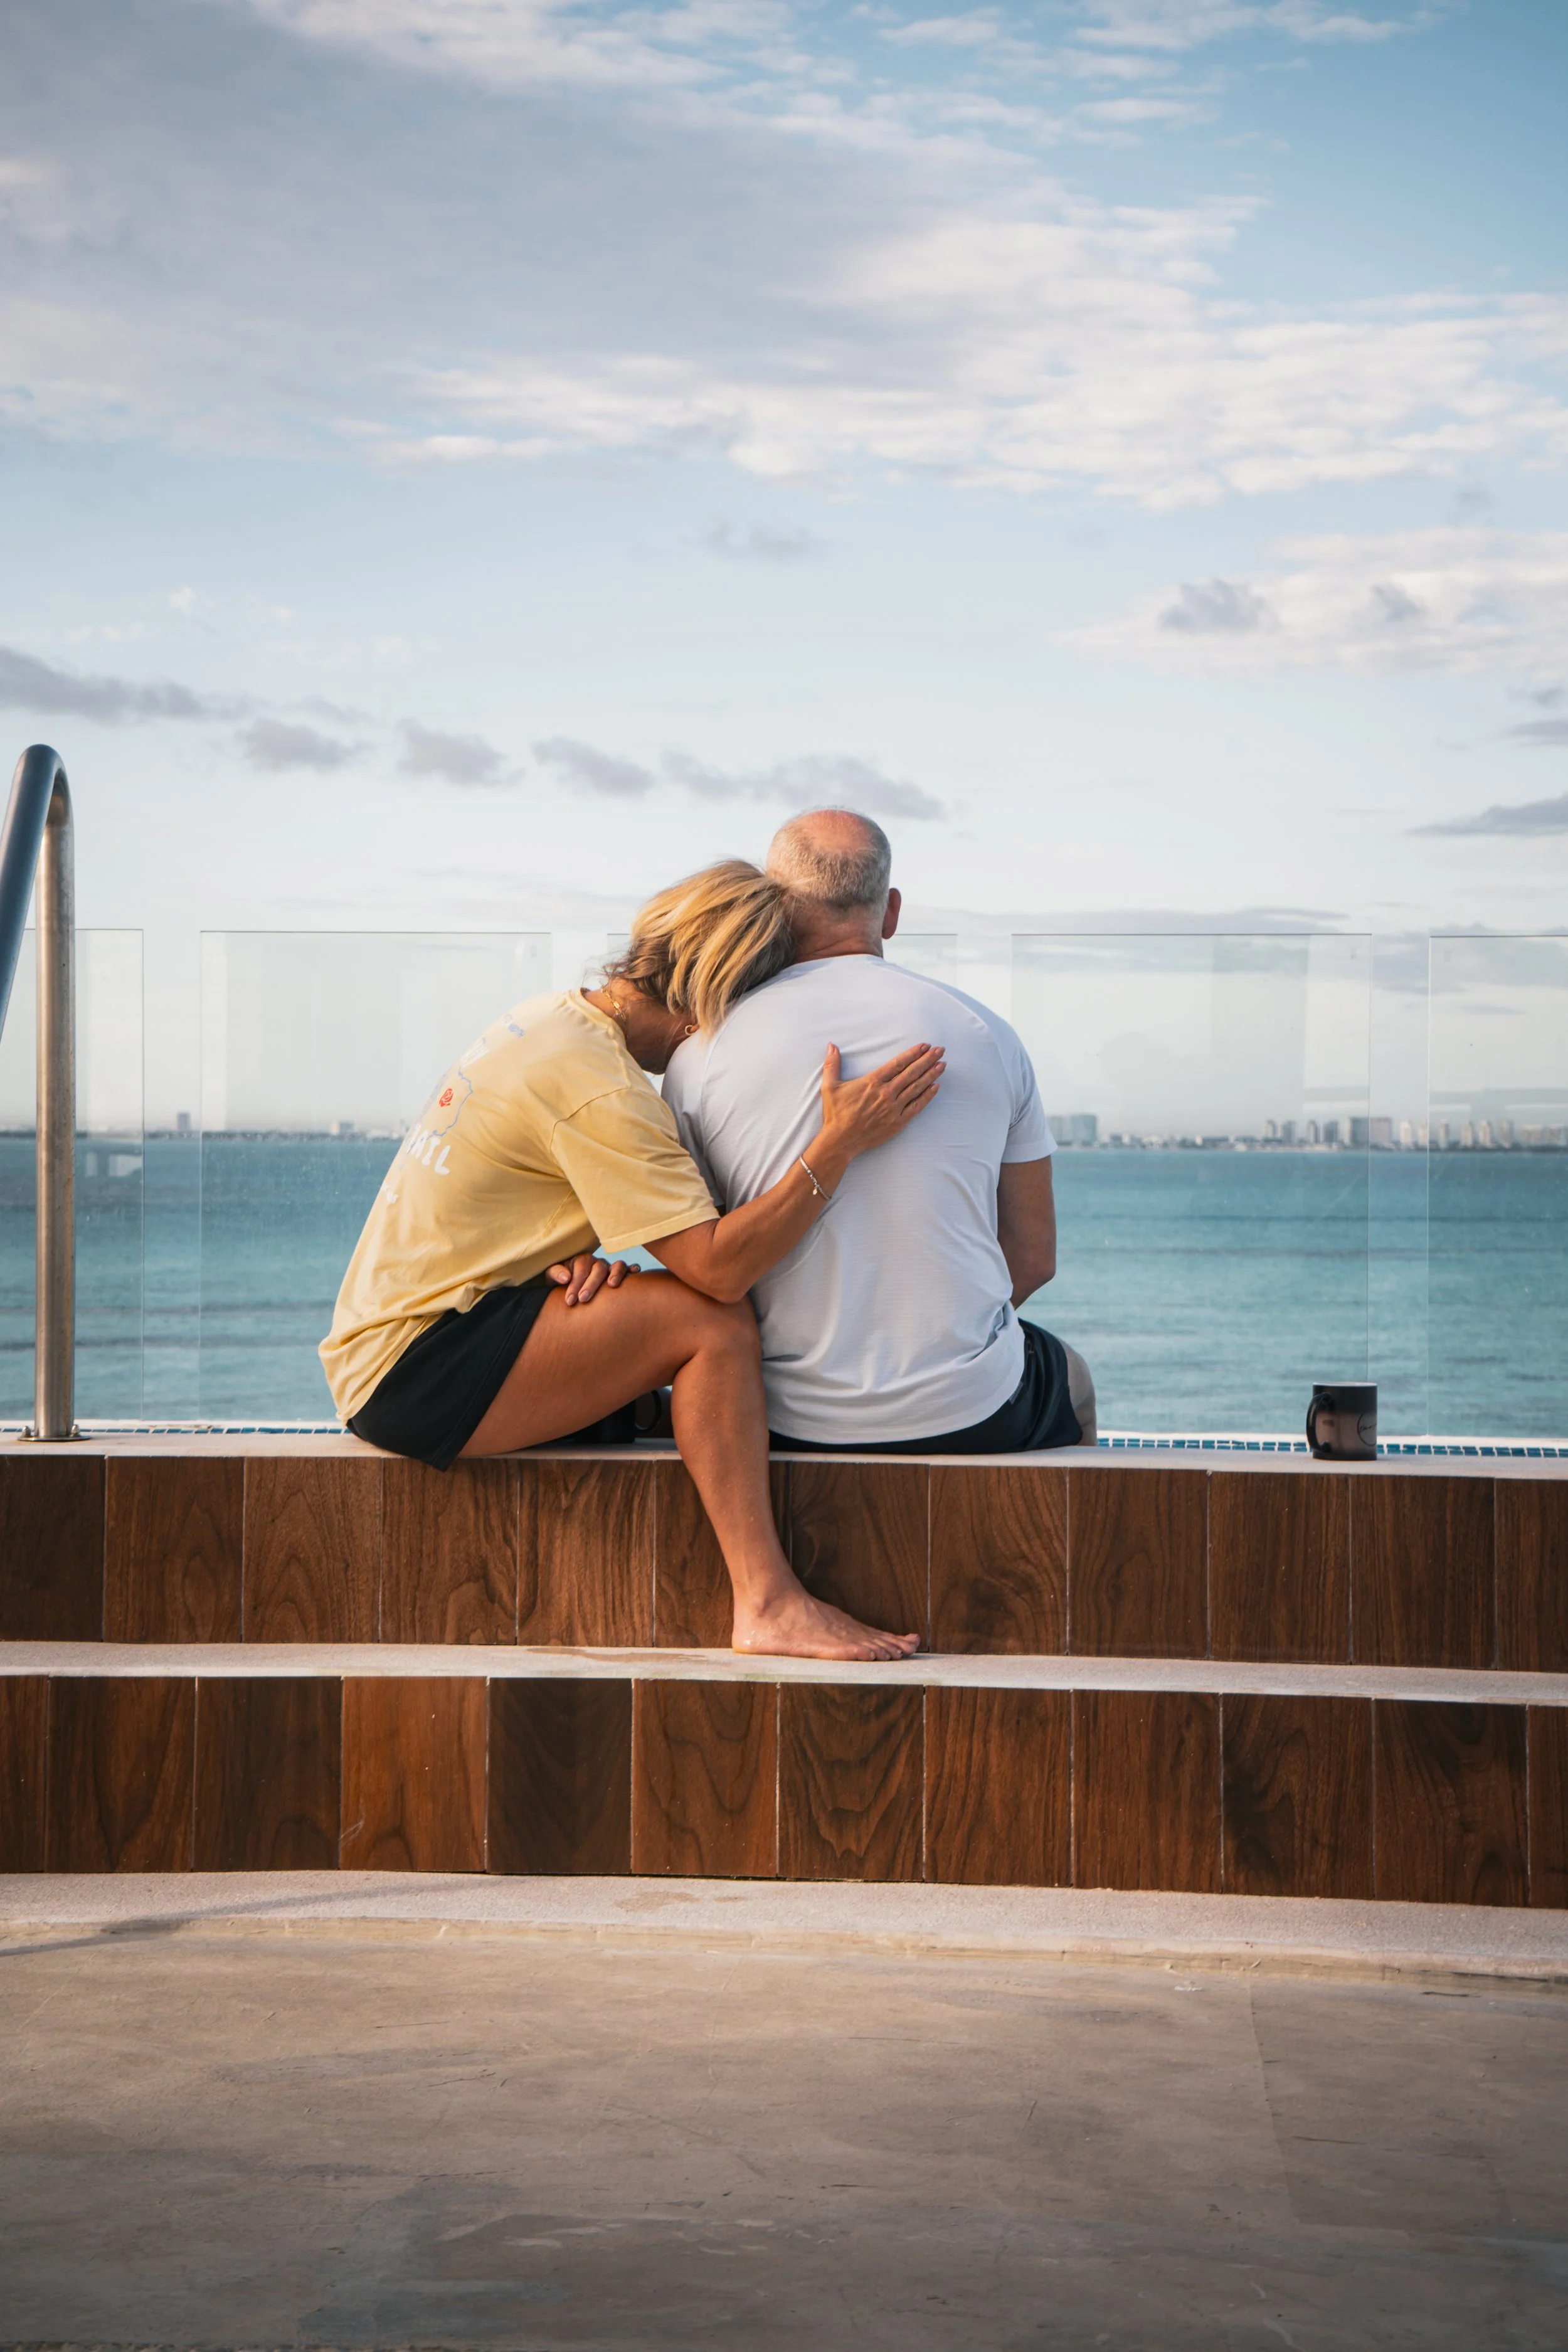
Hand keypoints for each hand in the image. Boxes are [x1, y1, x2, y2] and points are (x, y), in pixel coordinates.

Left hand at [546, 1253, 638, 1306]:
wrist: (564, 1286)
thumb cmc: (558, 1280)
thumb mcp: (550, 1275)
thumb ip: (555, 1273)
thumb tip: (565, 1277)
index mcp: (580, 1260)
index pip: (581, 1268)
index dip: (575, 1284)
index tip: (570, 1301)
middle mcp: (597, 1262)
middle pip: (598, 1268)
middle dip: (591, 1284)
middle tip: (583, 1300)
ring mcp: (609, 1268)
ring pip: (616, 1265)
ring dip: (616, 1273)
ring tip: (612, 1285)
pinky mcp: (618, 1276)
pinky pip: (628, 1269)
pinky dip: (633, 1269)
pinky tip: (636, 1273)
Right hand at [815, 1040, 943, 1169]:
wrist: (840, 1141)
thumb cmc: (835, 1114)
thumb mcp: (830, 1086)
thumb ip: (832, 1064)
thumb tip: (831, 1045)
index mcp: (872, 1082)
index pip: (897, 1063)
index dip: (913, 1053)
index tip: (924, 1046)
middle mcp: (886, 1093)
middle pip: (911, 1072)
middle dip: (927, 1060)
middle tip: (940, 1050)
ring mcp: (893, 1108)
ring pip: (916, 1088)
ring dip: (931, 1075)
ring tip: (942, 1065)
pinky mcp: (897, 1122)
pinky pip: (916, 1107)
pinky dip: (927, 1096)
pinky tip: (936, 1087)